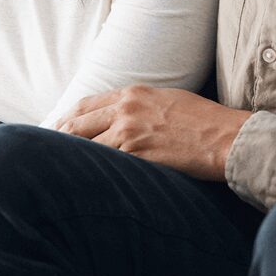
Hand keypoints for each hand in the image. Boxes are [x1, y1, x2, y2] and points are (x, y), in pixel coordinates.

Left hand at [54, 86, 250, 180]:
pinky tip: (83, 181)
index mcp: (133, 94)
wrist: (228, 138)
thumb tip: (120, 116)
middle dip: (59, 138)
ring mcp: (130, 133)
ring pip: (87, 146)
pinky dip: (93, 172)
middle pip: (77, 124)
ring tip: (60, 172)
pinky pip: (105, 165)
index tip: (56, 130)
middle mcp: (126, 110)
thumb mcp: (167, 100)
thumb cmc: (205, 121)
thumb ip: (139, 105)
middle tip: (47, 153)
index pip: (85, 105)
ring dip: (74, 159)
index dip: (66, 119)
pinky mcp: (138, 156)